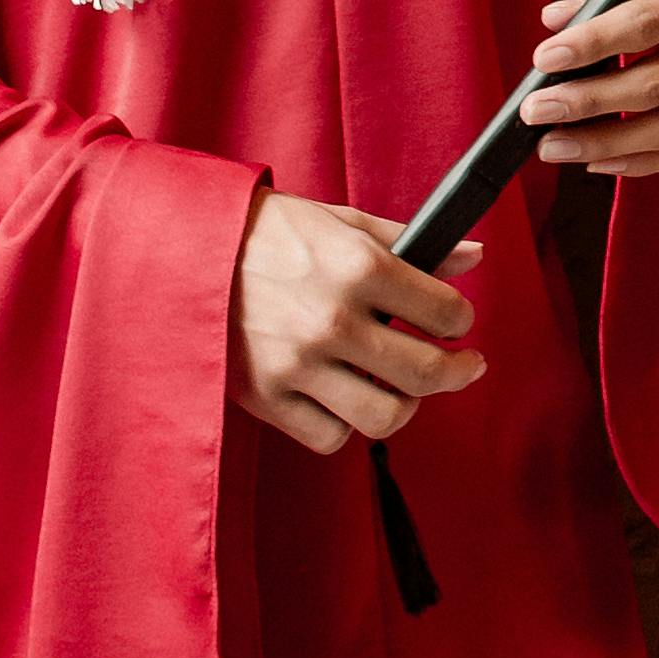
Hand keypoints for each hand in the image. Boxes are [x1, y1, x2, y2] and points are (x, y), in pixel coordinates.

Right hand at [234, 192, 483, 461]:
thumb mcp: (343, 222)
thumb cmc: (270, 232)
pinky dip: (345, 424)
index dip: (461, 320)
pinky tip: (345, 397)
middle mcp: (333, 319)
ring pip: (384, 416)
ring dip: (404, 406)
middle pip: (425, 373)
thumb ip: (411, 243)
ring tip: (402, 388)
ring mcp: (298, 363)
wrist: (186, 248)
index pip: (444, 311)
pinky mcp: (266, 395)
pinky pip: (329, 436)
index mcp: (358, 266)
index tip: (455, 323)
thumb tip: (472, 255)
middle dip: (457, 372)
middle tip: (462, 366)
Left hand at [527, 0, 658, 176]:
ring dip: (605, 144)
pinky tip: (596, 161)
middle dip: (588, 103)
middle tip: (534, 111)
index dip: (592, 44)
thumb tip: (553, 21)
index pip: (646, 24)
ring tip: (553, 146)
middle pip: (656, 85)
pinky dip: (640, 163)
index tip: (543, 58)